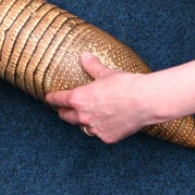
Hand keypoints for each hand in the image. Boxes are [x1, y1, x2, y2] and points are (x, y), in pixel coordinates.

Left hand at [46, 52, 194, 142]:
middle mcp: (84, 116)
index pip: (59, 99)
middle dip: (64, 112)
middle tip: (62, 110)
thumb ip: (92, 66)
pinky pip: (99, 133)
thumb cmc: (125, 84)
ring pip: (83, 127)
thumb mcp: (106, 73)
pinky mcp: (108, 138)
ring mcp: (95, 129)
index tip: (48, 98)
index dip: (52, 98)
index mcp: (79, 99)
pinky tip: (105, 123)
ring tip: (85, 117)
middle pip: (66, 117)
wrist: (145, 100)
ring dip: (83, 121)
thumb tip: (84, 56)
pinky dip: (100, 128)